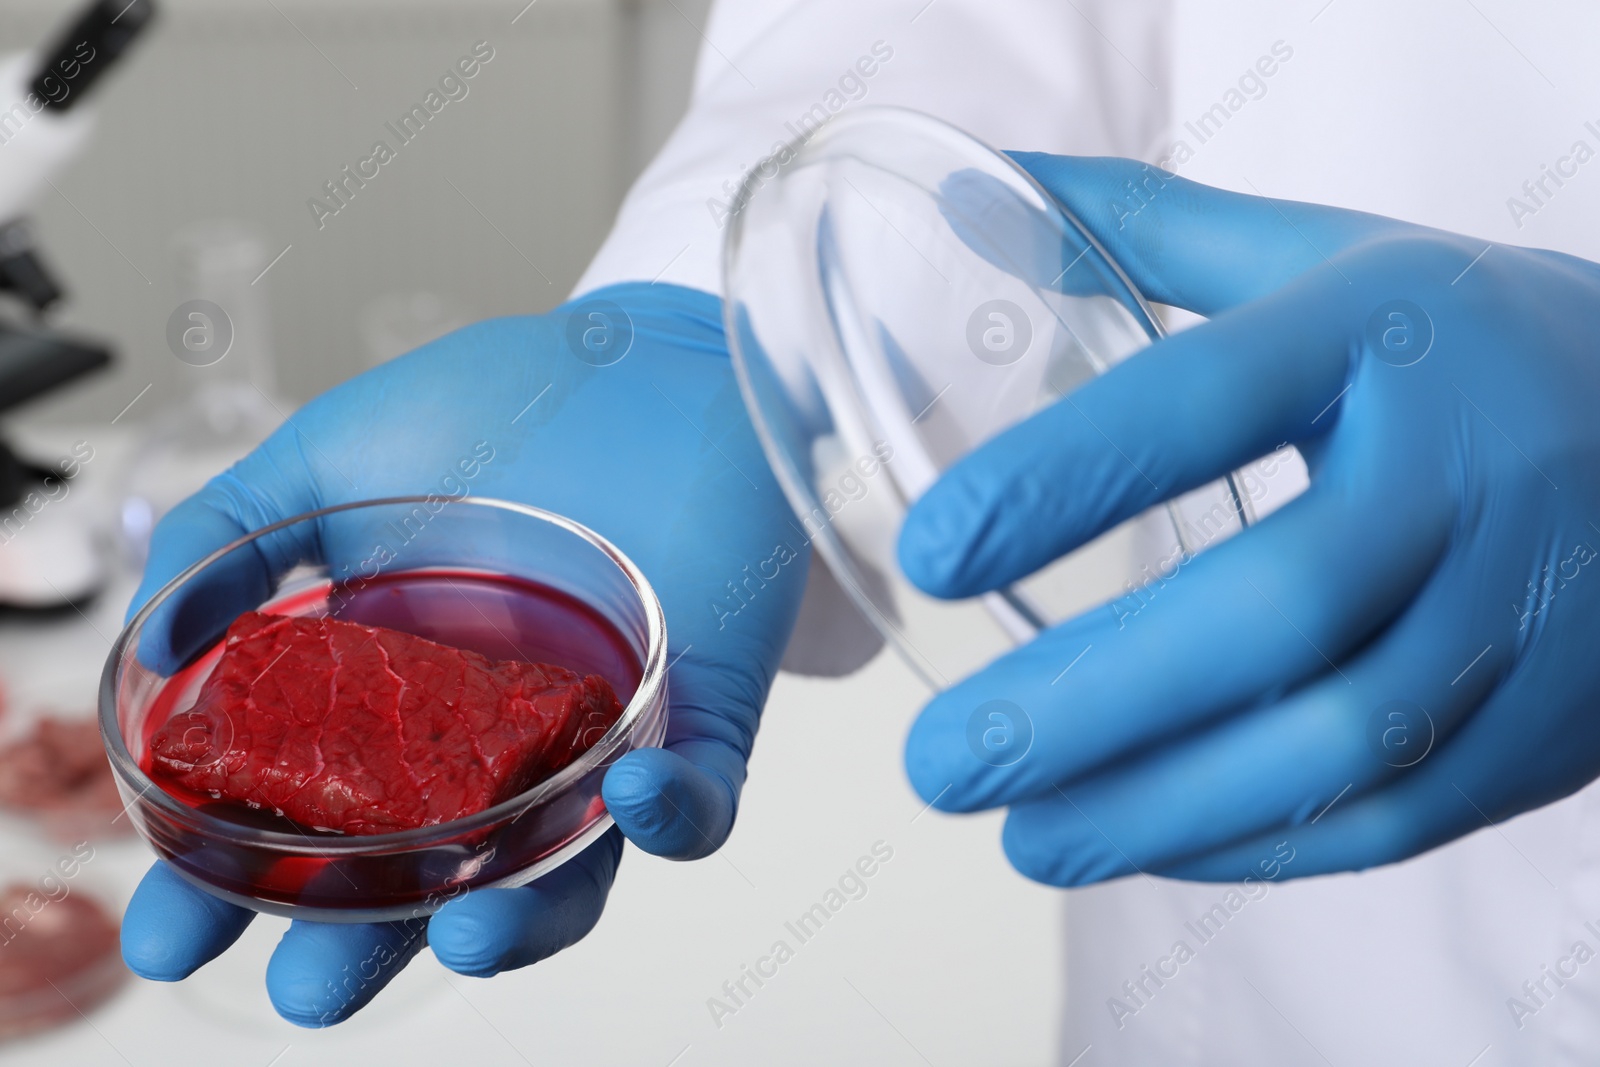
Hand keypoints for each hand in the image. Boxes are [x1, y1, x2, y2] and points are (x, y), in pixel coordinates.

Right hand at [119, 283, 805, 1023]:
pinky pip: (699, 807)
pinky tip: (630, 790)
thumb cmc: (501, 405)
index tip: (173, 932)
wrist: (642, 354)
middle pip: (423, 883)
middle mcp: (490, 740)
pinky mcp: (700, 717)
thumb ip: (231, 538)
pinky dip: (672, 818)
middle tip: (308, 986)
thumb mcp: (331, 460)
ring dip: (514, 926)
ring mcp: (596, 739)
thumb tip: (154, 644)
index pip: (309, 823)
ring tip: (458, 937)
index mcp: (393, 698)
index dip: (236, 888)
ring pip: (562, 880)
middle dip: (362, 949)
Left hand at [897, 154, 1599, 885]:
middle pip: (1277, 605)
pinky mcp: (1552, 723)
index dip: (1063, 477)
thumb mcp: (1326, 257)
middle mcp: (1466, 470)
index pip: (1209, 396)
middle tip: (938, 763)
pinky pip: (1398, 811)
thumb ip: (1151, 228)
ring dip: (1161, 807)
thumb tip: (977, 193)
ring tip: (1020, 837)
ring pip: (1339, 740)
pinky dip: (1258, 845)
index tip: (926, 553)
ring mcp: (1524, 608)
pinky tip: (1143, 844)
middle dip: (1093, 701)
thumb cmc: (1460, 343)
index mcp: (1385, 333)